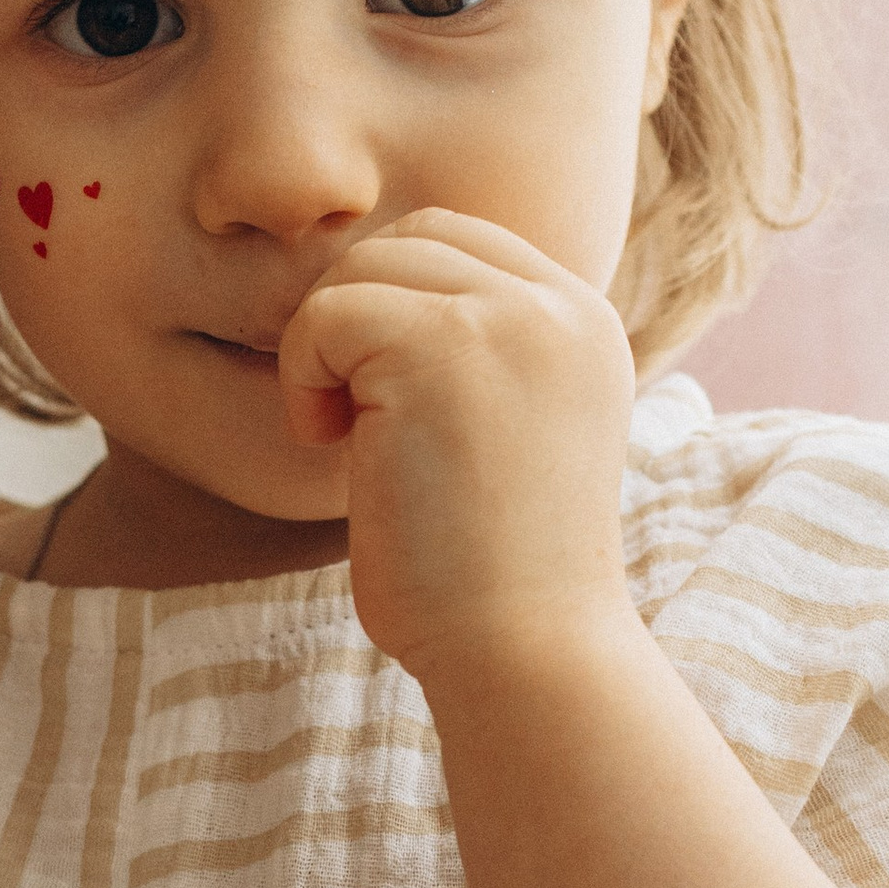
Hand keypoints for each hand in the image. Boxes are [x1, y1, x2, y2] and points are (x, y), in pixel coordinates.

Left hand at [280, 208, 638, 685]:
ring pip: (363, 266)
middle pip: (411, 239)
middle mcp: (561, 306)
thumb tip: (368, 300)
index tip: (389, 405)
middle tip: (355, 417)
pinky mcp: (442, 348)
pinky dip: (303, 377)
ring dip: (326, 349)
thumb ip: (473, 356)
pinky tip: (332, 446)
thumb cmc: (493, 573)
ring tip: (346, 435)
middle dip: (359, 318)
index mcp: (585, 323)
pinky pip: (325, 314)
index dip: (396, 306)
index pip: (464, 242)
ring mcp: (509, 320)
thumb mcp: (510, 433)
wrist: (524, 649)